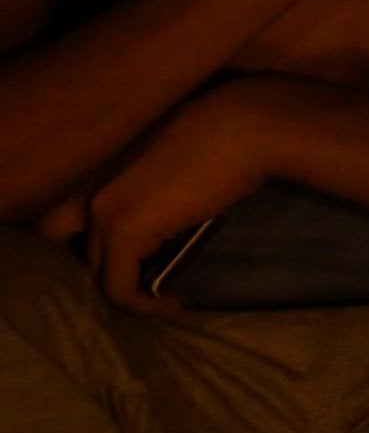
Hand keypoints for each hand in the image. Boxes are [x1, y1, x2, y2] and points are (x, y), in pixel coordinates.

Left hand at [39, 81, 272, 311]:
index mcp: (96, 162)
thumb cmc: (226, 133)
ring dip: (126, 283)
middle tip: (141, 270)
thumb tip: (163, 218)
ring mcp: (99, 209)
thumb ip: (151, 186)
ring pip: (94, 268)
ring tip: (161, 290)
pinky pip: (117, 289)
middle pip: (66, 241)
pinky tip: (171, 303)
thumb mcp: (173, 160)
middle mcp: (85, 185)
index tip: (132, 253)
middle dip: (100, 259)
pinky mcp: (122, 232)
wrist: (245, 129)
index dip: (83, 235)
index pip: (59, 215)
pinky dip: (142, 304)